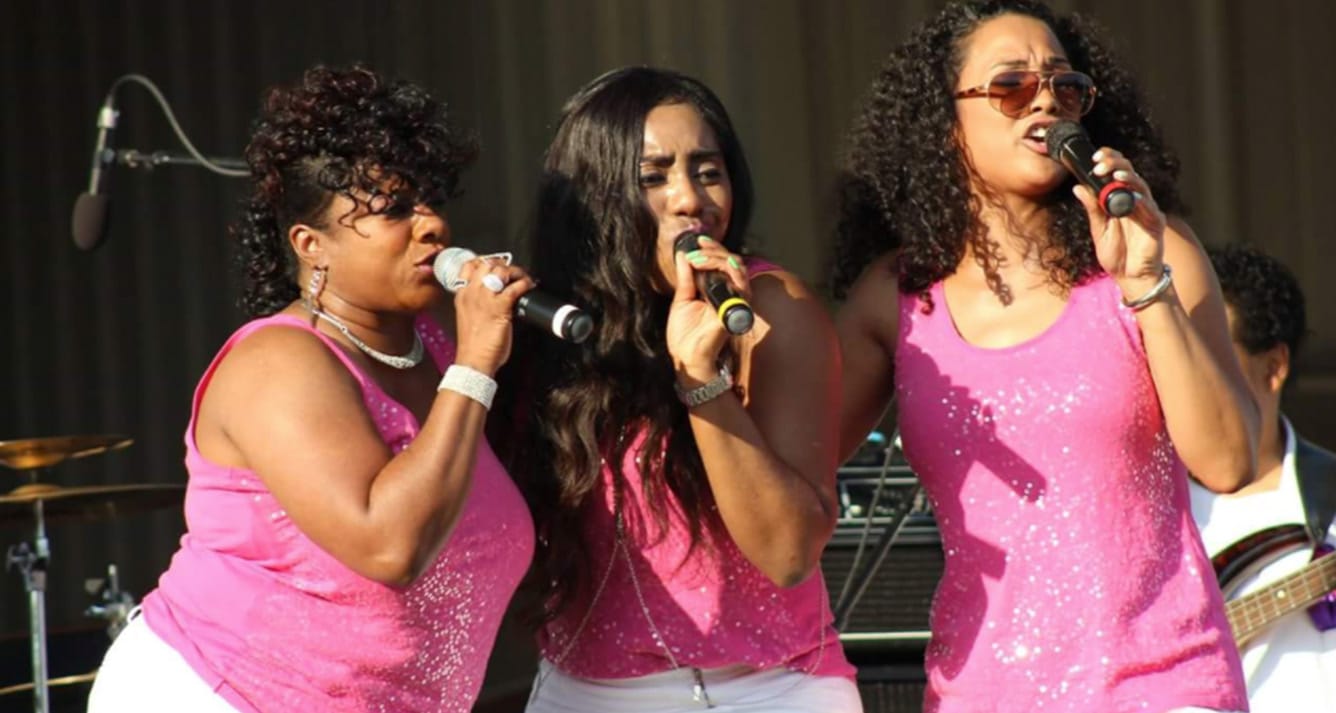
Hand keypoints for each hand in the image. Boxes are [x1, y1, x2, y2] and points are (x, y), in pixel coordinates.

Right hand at [451, 256, 534, 374]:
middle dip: (502, 263)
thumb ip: (478, 305)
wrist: (473, 362)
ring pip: (499, 270)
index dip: (484, 261)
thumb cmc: (473, 346)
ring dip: (515, 271)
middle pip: (486, 263)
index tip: (495, 265)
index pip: (468, 266)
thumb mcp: (469, 318)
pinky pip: (515, 287)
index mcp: (462, 295)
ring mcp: (485, 299)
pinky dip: (525, 283)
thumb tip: (494, 298)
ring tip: (522, 277)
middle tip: (512, 272)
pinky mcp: (499, 307)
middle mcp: (471, 293)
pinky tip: (529, 286)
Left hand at [665, 237, 749, 382]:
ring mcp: (736, 302)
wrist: (685, 357)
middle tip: (697, 247)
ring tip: (697, 258)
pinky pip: (740, 285)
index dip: (713, 249)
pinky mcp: (737, 310)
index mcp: (718, 291)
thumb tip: (683, 254)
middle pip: (733, 261)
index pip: (723, 263)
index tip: (697, 241)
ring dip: (717, 258)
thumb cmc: (685, 333)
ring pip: (737, 268)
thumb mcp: (682, 299)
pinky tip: (705, 266)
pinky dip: (725, 271)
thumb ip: (686, 277)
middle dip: (715, 249)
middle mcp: (730, 294)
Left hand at [1073, 148, 1167, 300]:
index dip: (1109, 161)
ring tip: (1115, 175)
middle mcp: (1136, 201)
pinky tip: (1132, 197)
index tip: (1094, 157)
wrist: (1130, 278)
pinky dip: (1141, 202)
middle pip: (1129, 173)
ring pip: (1141, 187)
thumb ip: (1092, 208)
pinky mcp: (1156, 224)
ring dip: (1128, 179)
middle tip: (1099, 163)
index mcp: (1121, 200)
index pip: (1118, 172)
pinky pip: (1149, 209)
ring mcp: (1148, 211)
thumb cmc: (1117, 254)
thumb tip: (1078, 187)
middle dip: (1115, 165)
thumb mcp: (1098, 230)